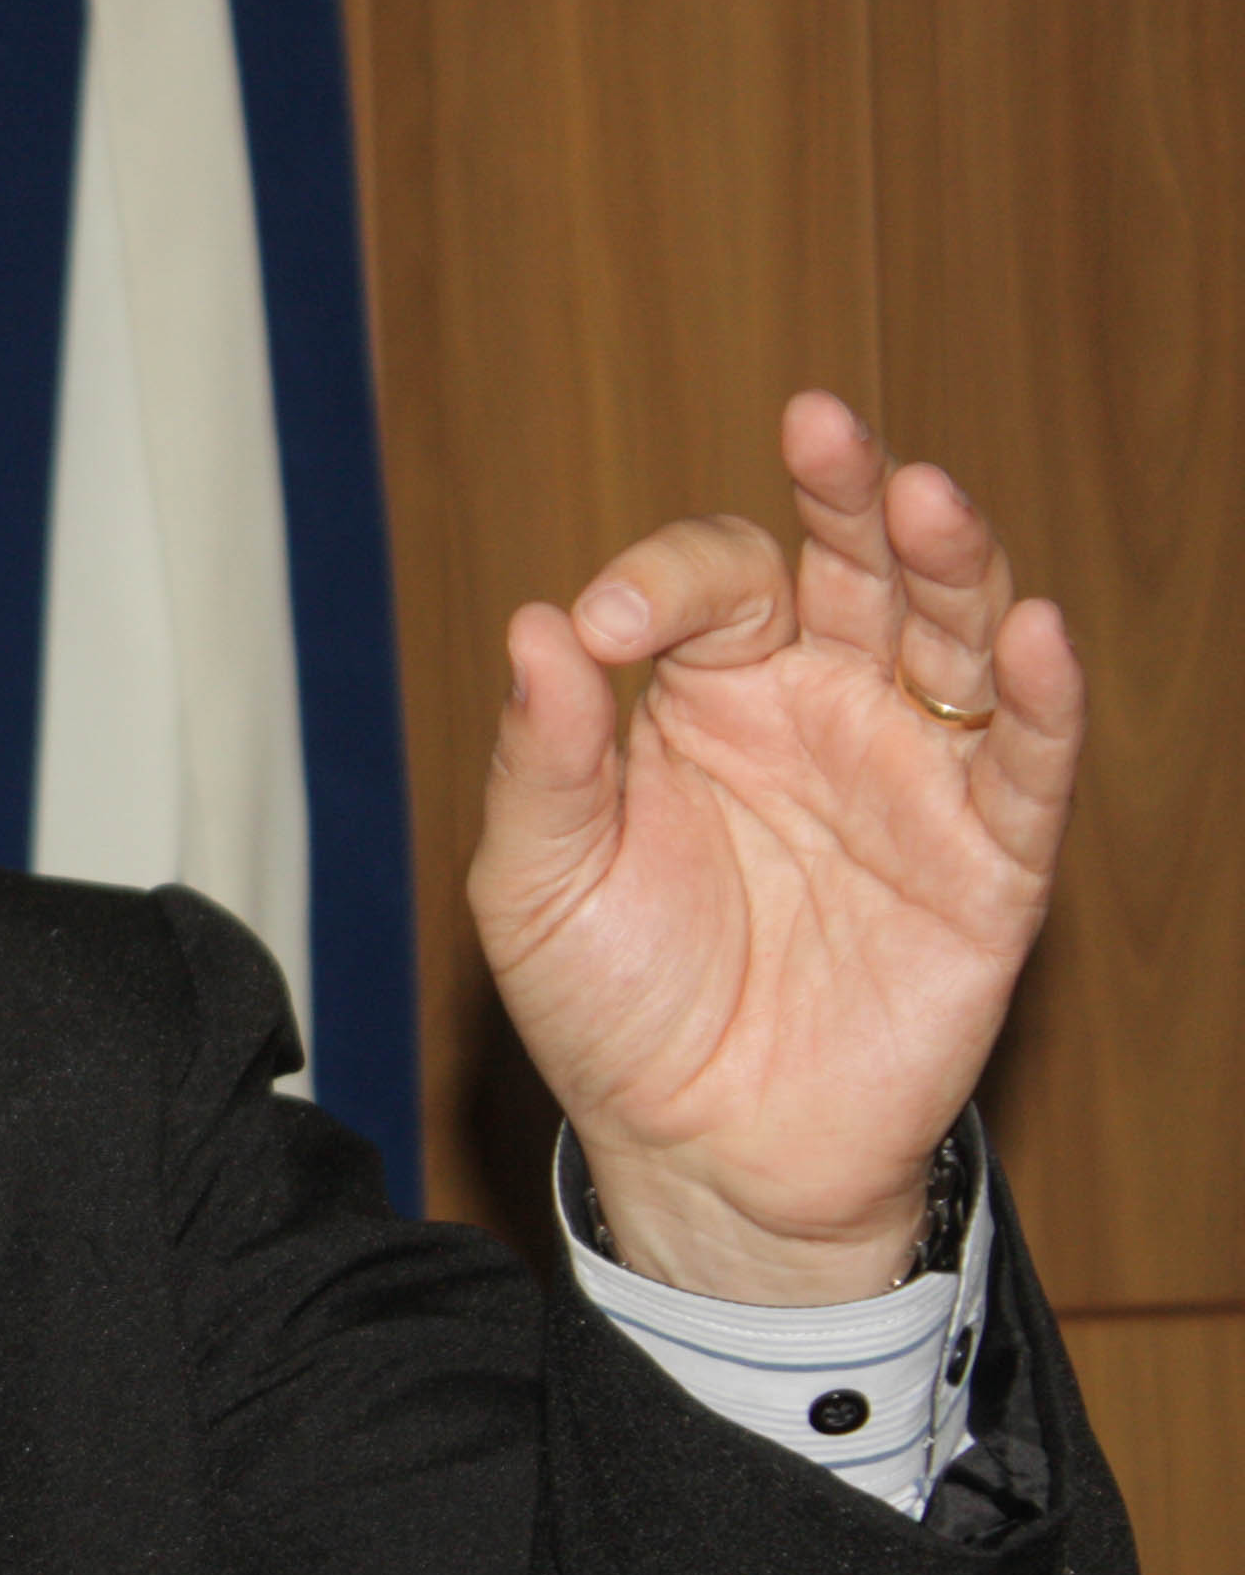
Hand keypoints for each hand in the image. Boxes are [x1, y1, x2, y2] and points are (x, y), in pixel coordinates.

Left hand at [470, 392, 1081, 1302]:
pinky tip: (1032, 636)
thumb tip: (532, 623)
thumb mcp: (538, 881)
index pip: (714, 583)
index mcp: (712, 695)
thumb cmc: (612, 1002)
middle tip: (823, 425)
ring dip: (951, 561)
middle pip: (858, 566)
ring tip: (924, 497)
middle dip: (849, 491)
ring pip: (955, 634)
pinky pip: (1029, 764)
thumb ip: (543, 757)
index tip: (602, 629)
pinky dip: (1041, 697)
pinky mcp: (988, 862)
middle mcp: (824, 709)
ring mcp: (914, 775)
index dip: (661, 582)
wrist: (695, 1150)